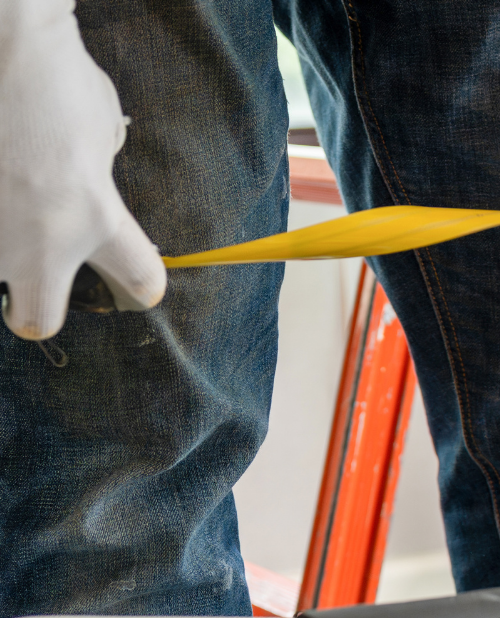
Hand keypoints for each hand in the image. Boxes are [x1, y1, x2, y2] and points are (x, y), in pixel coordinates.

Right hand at [0, 0, 164, 339]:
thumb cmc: (53, 77)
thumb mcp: (98, 129)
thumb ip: (93, 172)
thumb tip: (84, 177)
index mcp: (94, 219)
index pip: (139, 278)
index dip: (144, 281)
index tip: (143, 283)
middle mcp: (39, 240)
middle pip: (36, 317)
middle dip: (37, 307)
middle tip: (38, 280)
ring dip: (2, 241)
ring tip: (11, 193)